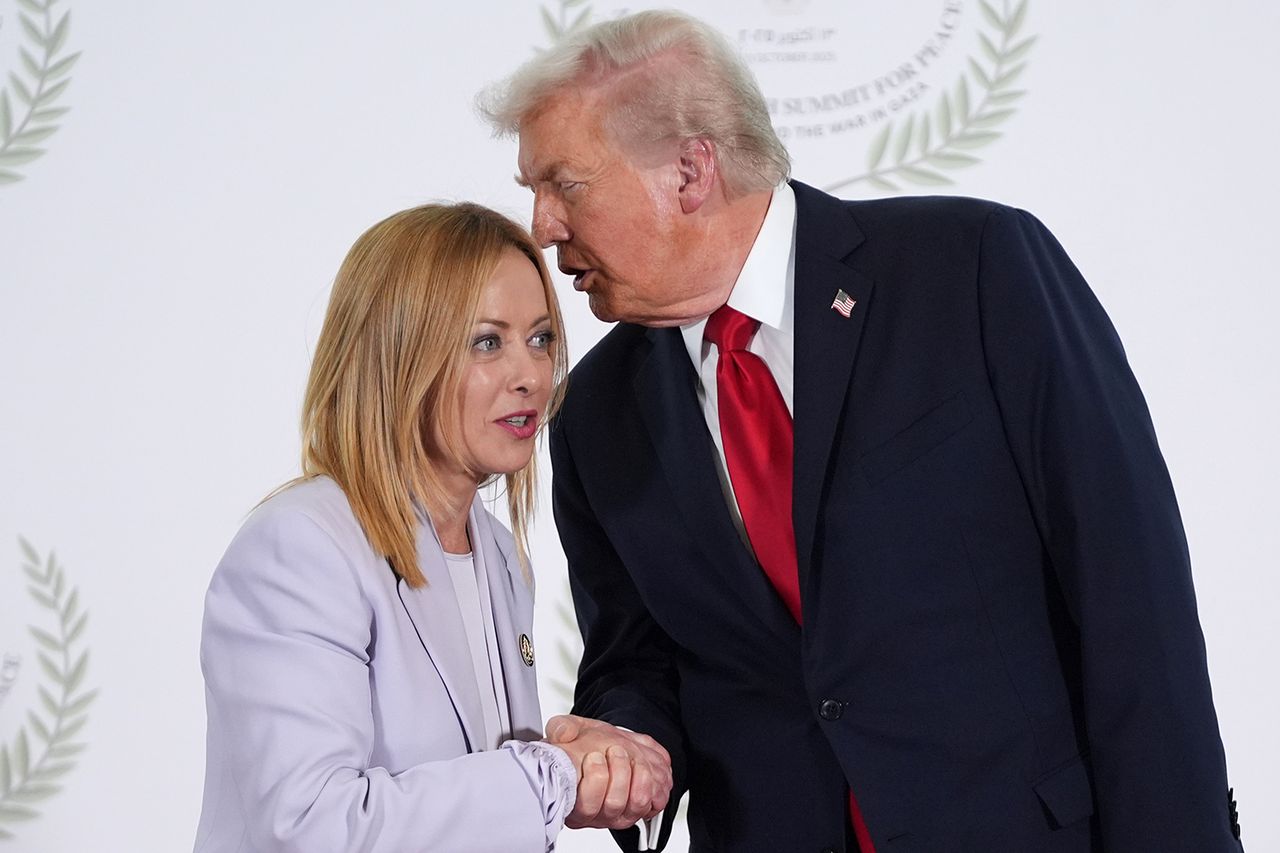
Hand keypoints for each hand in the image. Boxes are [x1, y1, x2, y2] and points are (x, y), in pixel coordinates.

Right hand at [546, 714, 671, 829]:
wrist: (606, 747)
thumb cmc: (586, 745)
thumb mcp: (569, 729)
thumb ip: (561, 728)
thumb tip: (562, 734)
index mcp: (574, 802)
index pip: (586, 806)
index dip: (594, 778)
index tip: (594, 755)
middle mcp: (597, 814)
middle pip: (614, 804)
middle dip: (618, 770)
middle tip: (615, 749)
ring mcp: (621, 813)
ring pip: (638, 802)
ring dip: (639, 772)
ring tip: (632, 754)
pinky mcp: (644, 809)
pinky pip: (657, 801)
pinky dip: (656, 780)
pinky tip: (644, 765)